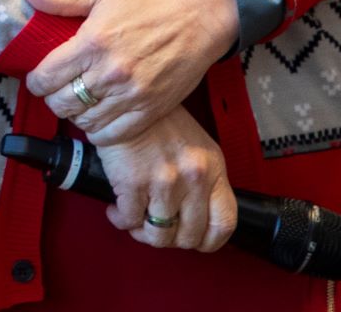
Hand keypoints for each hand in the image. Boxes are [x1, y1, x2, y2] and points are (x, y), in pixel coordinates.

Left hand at [23, 0, 236, 142]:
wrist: (198, 18)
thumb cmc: (149, 2)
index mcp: (93, 42)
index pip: (46, 77)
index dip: (35, 81)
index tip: (39, 78)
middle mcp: (110, 72)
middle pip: (61, 103)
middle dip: (52, 99)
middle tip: (58, 90)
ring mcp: (131, 95)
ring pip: (84, 122)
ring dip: (75, 114)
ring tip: (78, 101)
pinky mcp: (150, 110)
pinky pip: (111, 135)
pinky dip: (98, 131)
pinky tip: (98, 116)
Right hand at [92, 105, 237, 252]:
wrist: (126, 98)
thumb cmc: (160, 123)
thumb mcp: (196, 148)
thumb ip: (203, 181)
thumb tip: (196, 218)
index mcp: (213, 169)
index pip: (225, 223)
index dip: (209, 242)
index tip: (194, 241)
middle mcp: (194, 178)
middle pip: (190, 236)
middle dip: (171, 239)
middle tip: (156, 228)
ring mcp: (164, 181)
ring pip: (159, 234)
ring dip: (143, 233)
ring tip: (134, 221)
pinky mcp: (133, 181)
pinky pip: (129, 220)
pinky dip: (121, 220)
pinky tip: (116, 210)